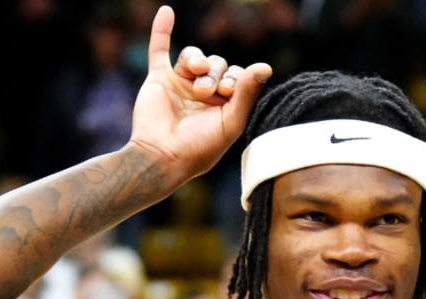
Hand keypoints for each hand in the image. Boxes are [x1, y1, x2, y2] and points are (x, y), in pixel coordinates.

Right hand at [128, 7, 272, 181]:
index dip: (236, 78)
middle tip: (206, 93)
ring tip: (196, 76)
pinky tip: (167, 12)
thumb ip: (247, 93)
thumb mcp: (231, 122)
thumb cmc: (199, 148)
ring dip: (198, 61)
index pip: (237, 77)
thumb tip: (266, 66)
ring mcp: (181, 84)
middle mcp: (203, 93)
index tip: (228, 92)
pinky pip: (160, 49)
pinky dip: (162, 30)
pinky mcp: (159, 79)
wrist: (162, 157)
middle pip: (218, 64)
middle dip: (216, 75)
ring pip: (195, 56)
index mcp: (224, 105)